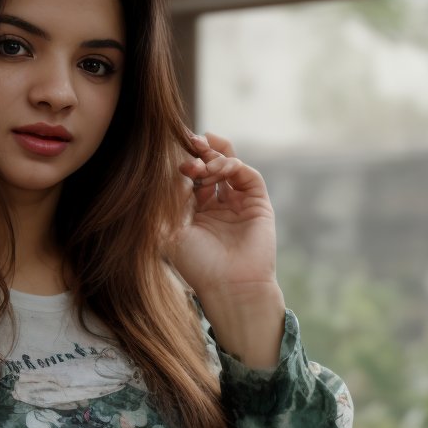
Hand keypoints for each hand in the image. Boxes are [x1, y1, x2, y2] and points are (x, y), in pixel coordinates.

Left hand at [165, 131, 277, 302]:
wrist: (229, 286)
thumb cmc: (198, 266)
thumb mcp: (173, 232)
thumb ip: (170, 203)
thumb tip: (168, 173)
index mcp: (198, 214)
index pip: (192, 179)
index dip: (186, 164)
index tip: (176, 159)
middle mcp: (220, 206)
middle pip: (212, 167)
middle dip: (202, 152)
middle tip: (191, 140)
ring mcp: (240, 204)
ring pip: (231, 167)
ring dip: (216, 158)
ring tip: (204, 162)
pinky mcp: (258, 204)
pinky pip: (248, 176)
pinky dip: (234, 166)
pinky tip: (218, 168)